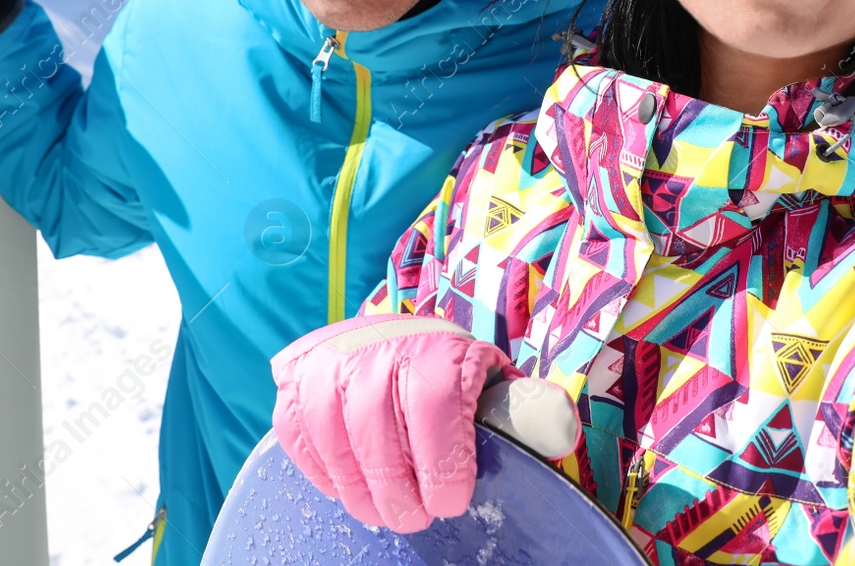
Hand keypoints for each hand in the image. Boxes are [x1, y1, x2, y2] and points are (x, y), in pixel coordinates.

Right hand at [271, 314, 574, 532]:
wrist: (401, 335)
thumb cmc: (456, 375)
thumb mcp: (497, 386)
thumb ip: (525, 409)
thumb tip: (560, 431)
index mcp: (439, 346)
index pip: (435, 402)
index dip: (442, 462)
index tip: (451, 502)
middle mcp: (381, 342)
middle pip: (375, 422)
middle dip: (395, 489)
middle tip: (413, 518)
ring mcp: (334, 355)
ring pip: (330, 428)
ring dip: (355, 485)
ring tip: (380, 511)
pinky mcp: (298, 372)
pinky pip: (294, 426)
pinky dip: (317, 466)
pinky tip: (344, 485)